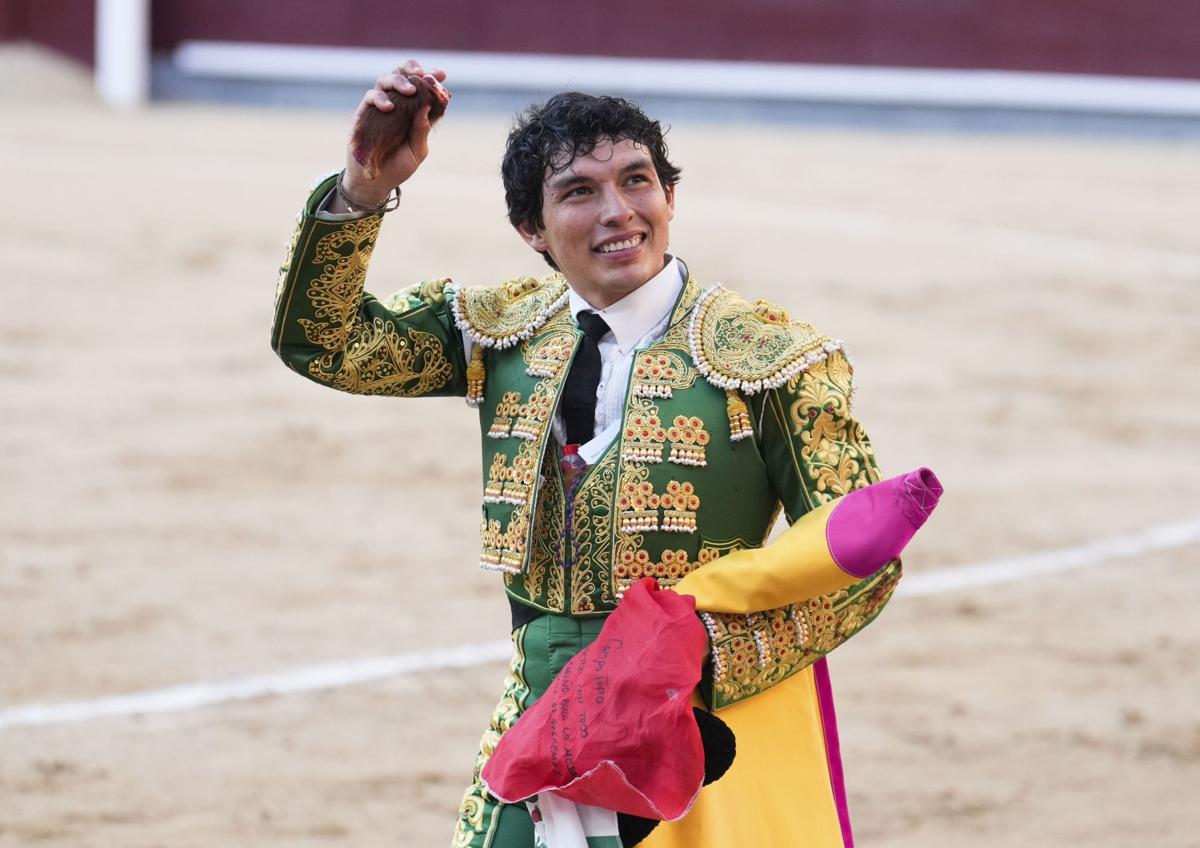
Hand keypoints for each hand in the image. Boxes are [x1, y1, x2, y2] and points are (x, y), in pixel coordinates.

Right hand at [341, 60, 446, 206]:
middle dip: (412, 69)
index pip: (422, 87)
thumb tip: (426, 106)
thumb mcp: (417, 150)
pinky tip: (390, 107)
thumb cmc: (399, 166)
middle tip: (422, 74)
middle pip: (402, 75)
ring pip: (385, 80)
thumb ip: (422, 130)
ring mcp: (380, 107)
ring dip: (398, 80)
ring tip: (410, 90)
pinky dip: (380, 98)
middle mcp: (397, 105)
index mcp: (413, 111)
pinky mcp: (364, 113)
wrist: (376, 181)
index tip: (441, 74)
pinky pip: (371, 96)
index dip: (430, 77)